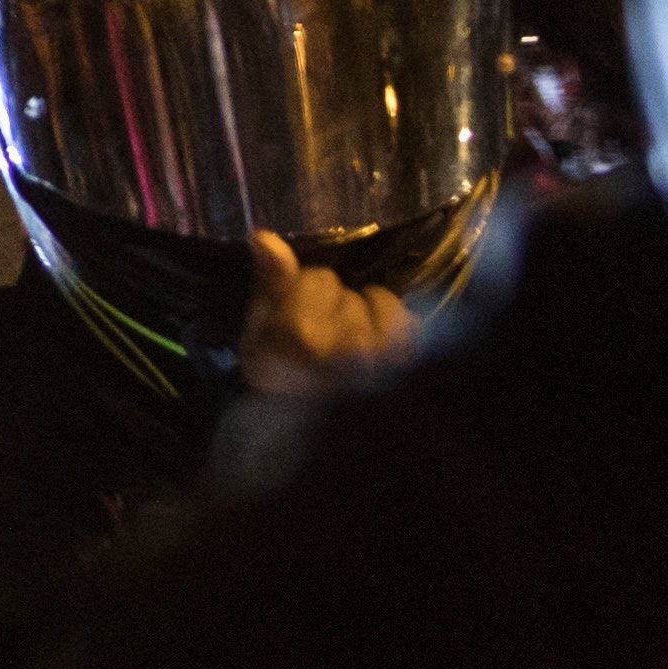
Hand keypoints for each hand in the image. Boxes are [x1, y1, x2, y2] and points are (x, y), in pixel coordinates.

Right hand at [241, 230, 424, 395]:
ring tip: (350, 350)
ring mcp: (384, 355)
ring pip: (377, 300)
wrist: (309, 431)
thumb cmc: (279, 378)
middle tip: (323, 343)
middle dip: (336, 308)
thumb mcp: (259, 333)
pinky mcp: (408, 363)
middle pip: (347, 290)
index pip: (319, 278)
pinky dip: (390, 328)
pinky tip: (375, 353)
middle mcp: (347, 345)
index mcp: (301, 336)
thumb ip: (269, 283)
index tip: (298, 324)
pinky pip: (403, 319)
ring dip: (365, 318)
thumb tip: (265, 237)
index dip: (306, 295)